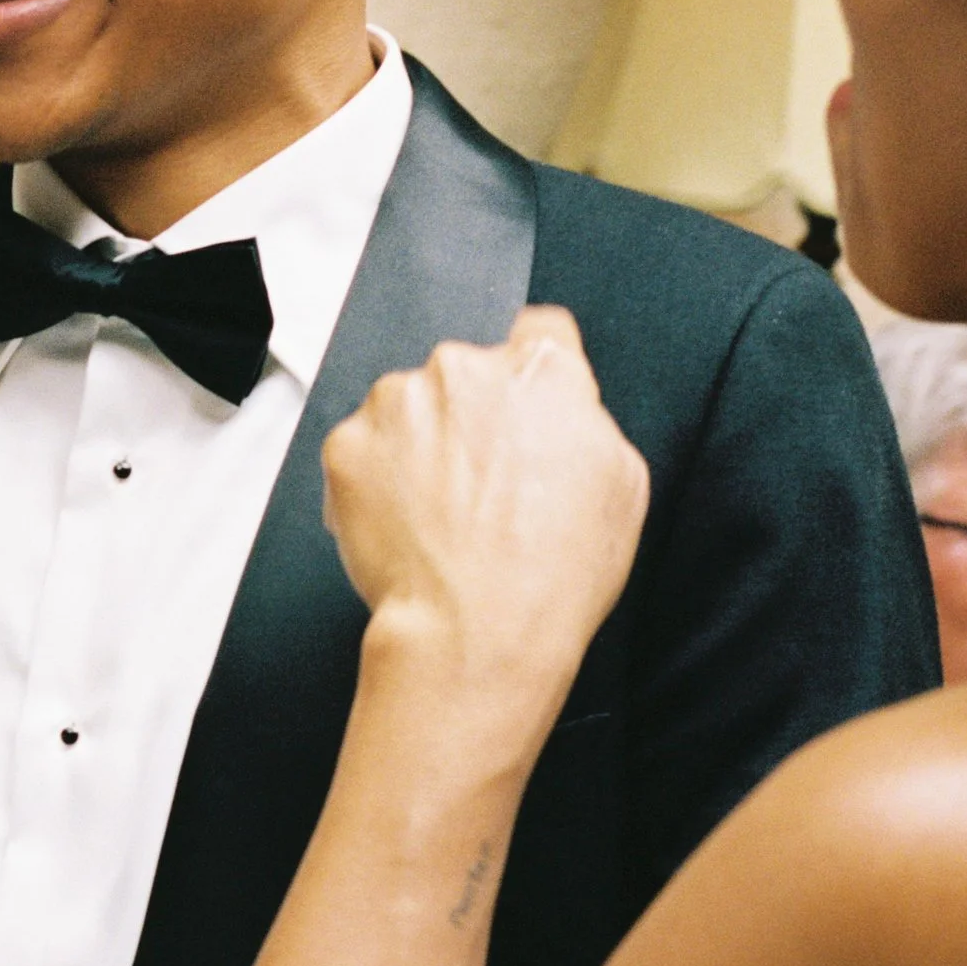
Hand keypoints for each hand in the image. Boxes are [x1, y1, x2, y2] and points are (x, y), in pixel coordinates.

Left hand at [323, 308, 650, 673]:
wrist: (475, 631)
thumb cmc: (555, 572)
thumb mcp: (621, 483)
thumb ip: (584, 420)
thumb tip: (560, 407)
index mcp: (540, 371)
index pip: (539, 334)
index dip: (534, 373)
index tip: (524, 407)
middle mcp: (462, 369)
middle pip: (466, 376)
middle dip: (471, 418)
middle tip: (483, 487)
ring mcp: (396, 402)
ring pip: (407, 408)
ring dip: (418, 444)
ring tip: (441, 515)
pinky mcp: (346, 443)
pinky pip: (363, 448)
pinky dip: (376, 479)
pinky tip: (405, 526)